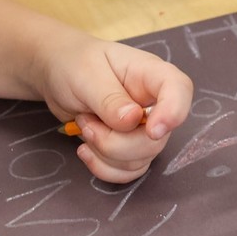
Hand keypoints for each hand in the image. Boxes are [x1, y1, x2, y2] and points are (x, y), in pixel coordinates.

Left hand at [35, 31, 193, 182]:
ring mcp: (143, 130)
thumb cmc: (74, 64)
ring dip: (104, 153)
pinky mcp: (130, 148)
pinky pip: (128, 171)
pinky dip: (103, 168)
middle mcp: (153, 104)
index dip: (173, 112)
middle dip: (115, 143)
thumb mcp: (86, 74)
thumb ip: (109, 98)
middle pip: (156, 140)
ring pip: (140, 160)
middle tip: (86, 123)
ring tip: (84, 126)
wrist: (57, 75)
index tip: (152, 131)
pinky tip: (85, 150)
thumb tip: (133, 120)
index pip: (179, 89)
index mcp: (150, 75)